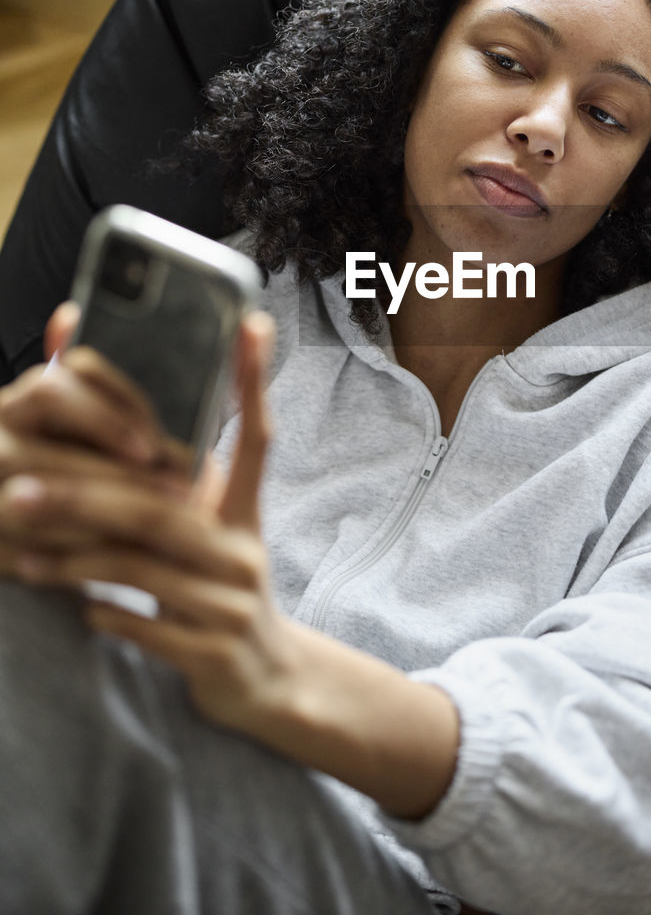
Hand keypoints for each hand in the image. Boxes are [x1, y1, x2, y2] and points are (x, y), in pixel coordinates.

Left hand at [6, 312, 287, 734]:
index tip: (250, 325)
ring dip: (73, 559)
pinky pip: (147, 627)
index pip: (257, 436)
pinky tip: (73, 606)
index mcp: (245, 514)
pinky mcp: (214, 652)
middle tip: (17, 487)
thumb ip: (180, 488)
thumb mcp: (214, 536)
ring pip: (143, 569)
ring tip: (20, 552)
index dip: (254, 381)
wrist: (268, 684)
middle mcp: (244, 550)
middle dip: (83, 495)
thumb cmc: (221, 593)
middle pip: (163, 509)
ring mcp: (232, 602)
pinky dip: (106, 613)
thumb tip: (136, 432)